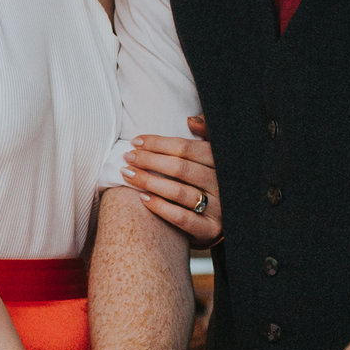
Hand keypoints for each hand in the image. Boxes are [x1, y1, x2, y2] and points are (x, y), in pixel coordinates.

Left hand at [122, 115, 221, 245]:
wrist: (220, 221)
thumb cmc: (207, 183)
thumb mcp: (210, 157)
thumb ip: (204, 135)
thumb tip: (191, 120)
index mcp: (222, 161)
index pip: (187, 148)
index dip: (159, 143)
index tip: (135, 141)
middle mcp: (223, 184)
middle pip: (181, 168)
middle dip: (150, 160)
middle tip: (127, 157)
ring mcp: (219, 208)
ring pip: (180, 192)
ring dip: (149, 182)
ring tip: (128, 174)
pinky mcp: (211, 230)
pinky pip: (183, 218)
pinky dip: (161, 207)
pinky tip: (143, 199)